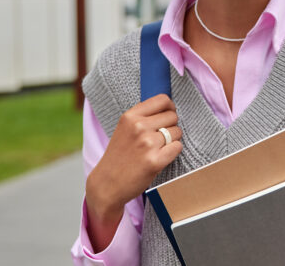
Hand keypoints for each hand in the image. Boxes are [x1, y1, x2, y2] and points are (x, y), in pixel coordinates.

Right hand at [85, 94, 181, 250]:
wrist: (107, 184)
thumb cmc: (119, 156)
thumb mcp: (124, 128)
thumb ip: (143, 116)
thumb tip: (168, 107)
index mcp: (130, 116)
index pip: (162, 100)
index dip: (169, 107)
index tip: (167, 115)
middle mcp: (138, 127)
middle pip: (172, 116)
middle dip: (171, 126)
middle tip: (159, 137)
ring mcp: (147, 144)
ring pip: (177, 132)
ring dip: (173, 140)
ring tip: (158, 149)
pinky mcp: (155, 161)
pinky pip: (177, 147)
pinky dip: (174, 152)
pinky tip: (162, 157)